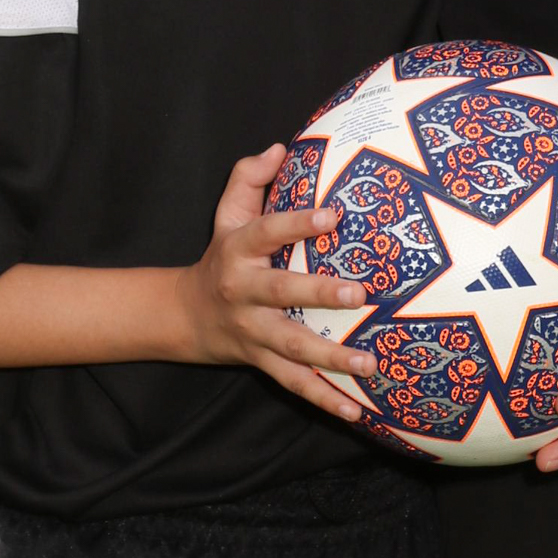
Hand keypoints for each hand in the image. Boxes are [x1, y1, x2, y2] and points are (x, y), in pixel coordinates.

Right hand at [176, 145, 379, 422]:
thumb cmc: (222, 255)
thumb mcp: (227, 213)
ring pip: (292, 347)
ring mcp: (254, 332)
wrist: (187, 316)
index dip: (297, 223)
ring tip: (371, 363)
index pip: (266, 231)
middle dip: (319, 294)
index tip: (332, 215)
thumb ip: (249, 177)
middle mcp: (244, 292)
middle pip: (281, 293)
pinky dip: (326, 399)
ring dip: (332, 358)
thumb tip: (281, 148)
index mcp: (238, 250)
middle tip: (359, 293)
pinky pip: (295, 383)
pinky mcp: (263, 362)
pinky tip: (357, 410)